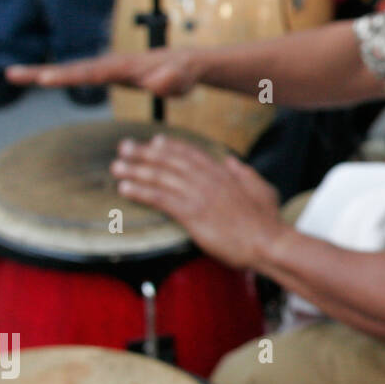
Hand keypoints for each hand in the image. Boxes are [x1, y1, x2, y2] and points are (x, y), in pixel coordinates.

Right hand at [6, 49, 201, 96]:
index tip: (45, 80)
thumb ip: (171, 81)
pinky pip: (77, 74)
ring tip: (13, 74)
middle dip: (43, 71)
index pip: (92, 73)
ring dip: (42, 71)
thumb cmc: (184, 73)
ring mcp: (107, 67)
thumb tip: (155, 83)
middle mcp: (111, 64)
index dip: (69, 77)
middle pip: (73, 68)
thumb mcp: (182, 79)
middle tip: (12, 74)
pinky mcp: (107, 72)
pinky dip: (56, 75)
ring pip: (71, 69)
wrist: (186, 63)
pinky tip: (36, 79)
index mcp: (124, 67)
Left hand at [111, 135, 280, 268]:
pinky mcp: (192, 214)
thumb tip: (231, 161)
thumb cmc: (268, 221)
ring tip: (116, 167)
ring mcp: (199, 195)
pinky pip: (160, 198)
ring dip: (136, 170)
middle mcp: (209, 179)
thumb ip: (245, 173)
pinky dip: (141, 191)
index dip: (170, 146)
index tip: (154, 141)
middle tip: (124, 147)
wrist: (268, 243)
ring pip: (161, 177)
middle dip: (145, 152)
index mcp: (224, 173)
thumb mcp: (263, 189)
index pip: (192, 154)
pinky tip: (125, 188)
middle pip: (170, 161)